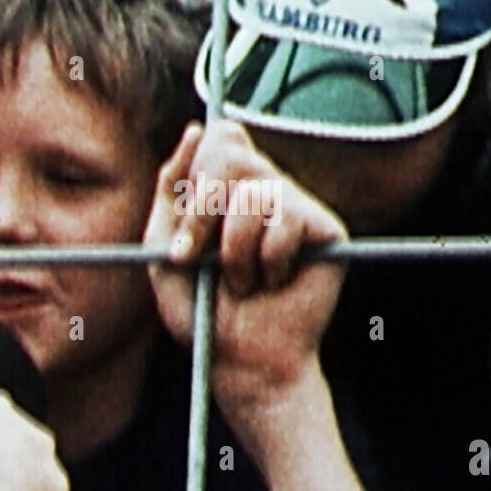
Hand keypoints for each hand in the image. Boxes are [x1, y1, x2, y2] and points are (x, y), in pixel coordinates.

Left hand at [145, 122, 347, 442]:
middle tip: (195, 259)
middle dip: (203, 210)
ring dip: (233, 251)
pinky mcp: (326, 230)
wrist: (242, 362)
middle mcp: (268, 188)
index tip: (182, 232)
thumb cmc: (203, 311)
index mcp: (231, 187)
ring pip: (256, 193)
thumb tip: (195, 129)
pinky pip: (285, 221)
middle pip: (232, 152)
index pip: (221, 136)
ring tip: (241, 284)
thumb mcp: (163, 249)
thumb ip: (169, 191)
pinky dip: (267, 260)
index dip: (197, 174)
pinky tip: (273, 284)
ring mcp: (299, 207)